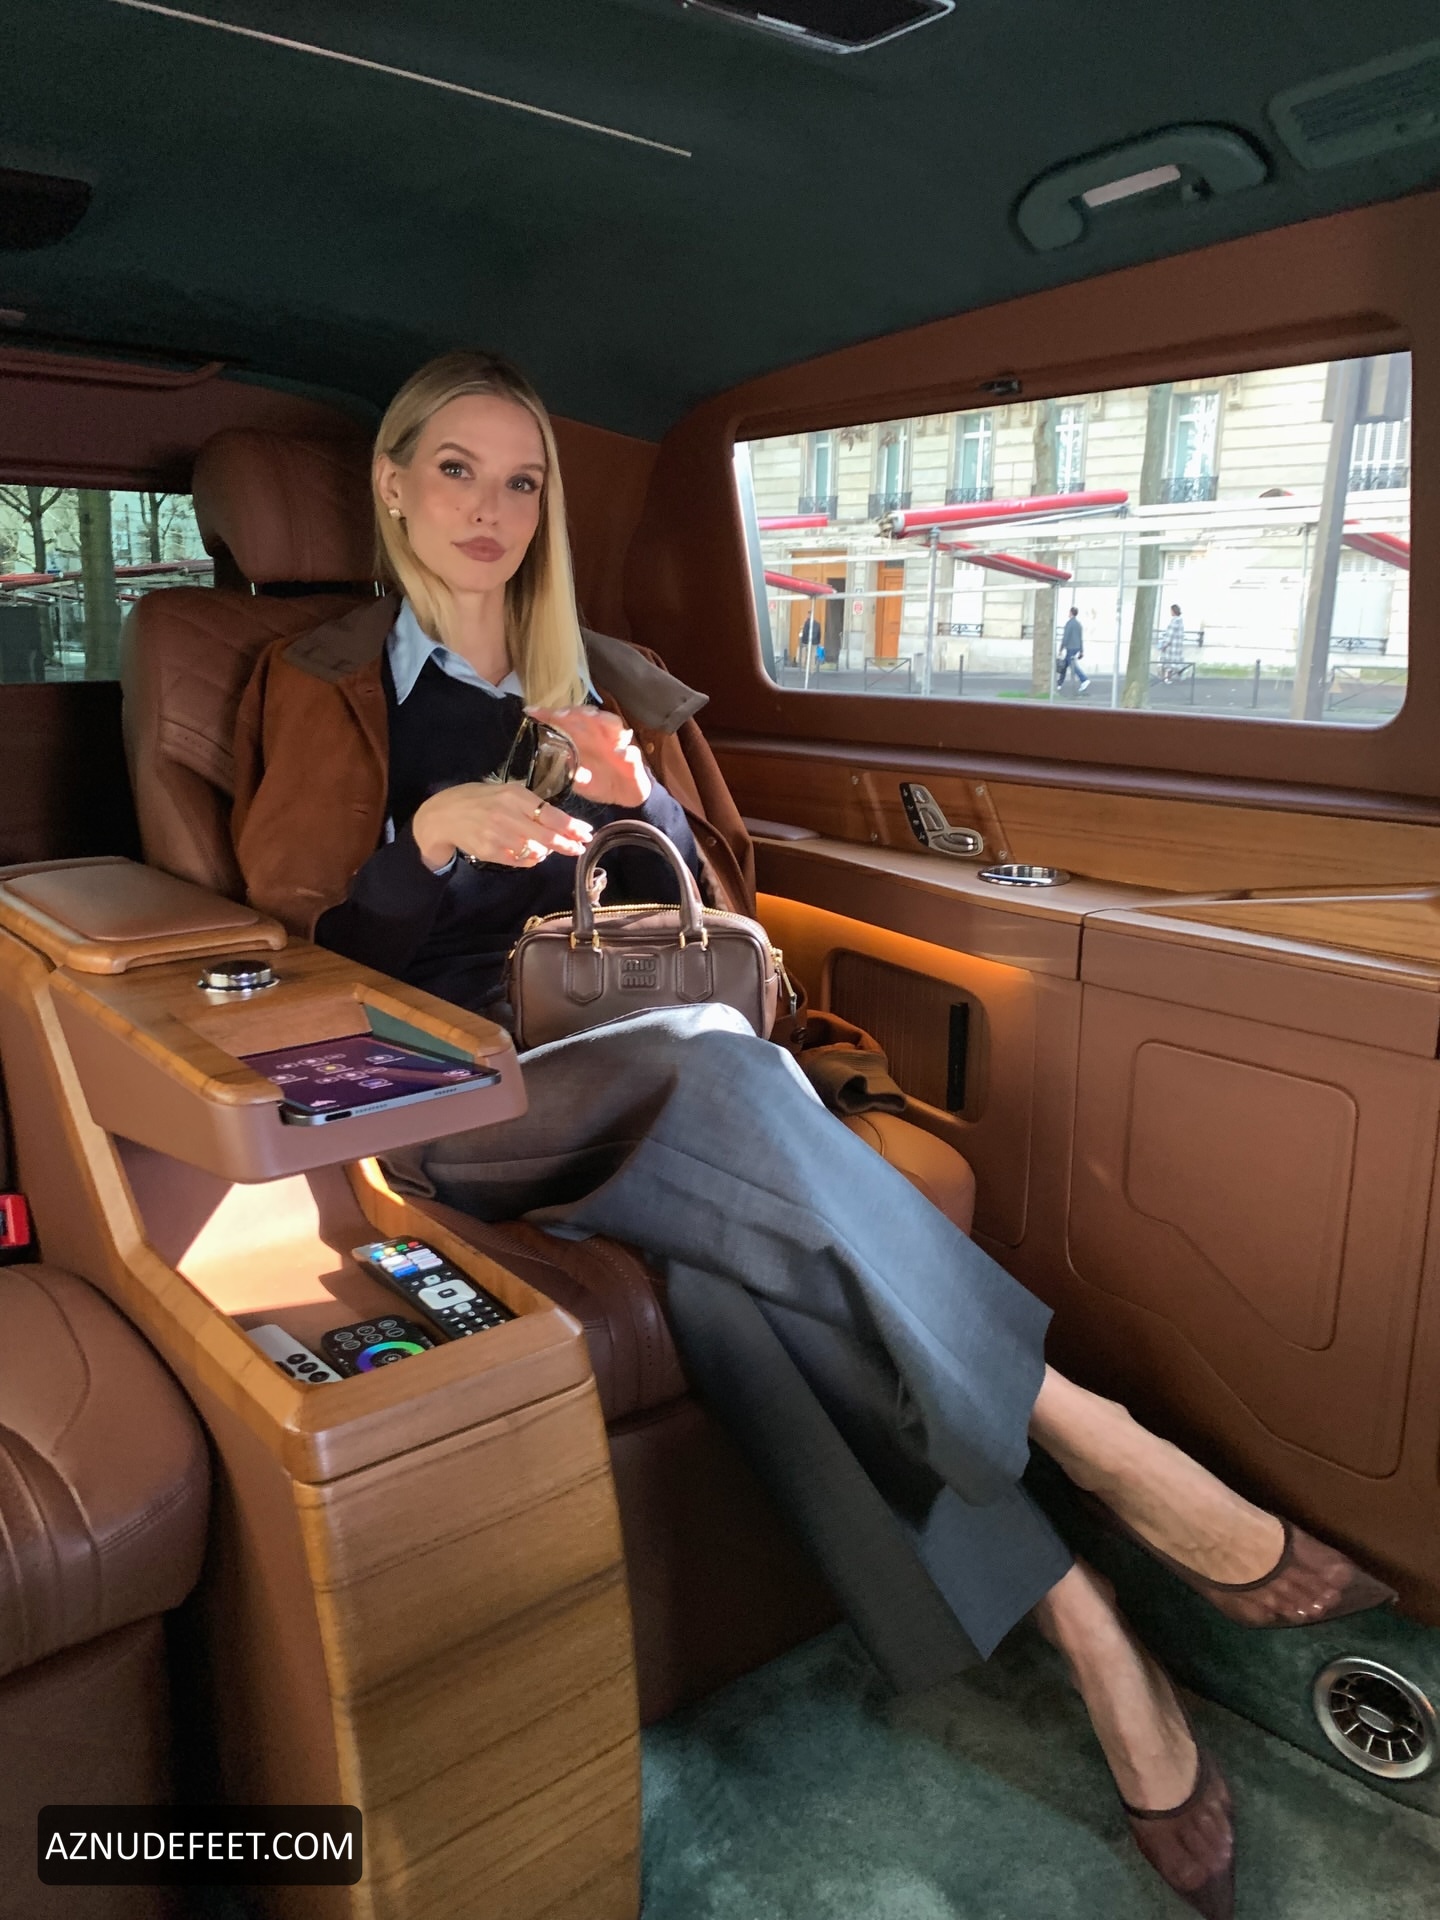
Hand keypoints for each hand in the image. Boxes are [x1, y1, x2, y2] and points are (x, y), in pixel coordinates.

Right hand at [412, 780, 593, 870]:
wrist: (444, 815)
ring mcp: (498, 835)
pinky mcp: (490, 851)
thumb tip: (560, 821)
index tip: (586, 833)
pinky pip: (520, 861)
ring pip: (535, 851)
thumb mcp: (505, 792)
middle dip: (567, 844)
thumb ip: (531, 804)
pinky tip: (529, 853)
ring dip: (546, 852)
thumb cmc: (480, 800)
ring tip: (547, 847)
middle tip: (579, 849)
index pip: (551, 814)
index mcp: (514, 795)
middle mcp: (507, 814)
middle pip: (548, 836)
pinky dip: (529, 859)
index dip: (572, 827)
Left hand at [526, 705, 651, 808]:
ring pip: (611, 724)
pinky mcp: (634, 759)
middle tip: (562, 714)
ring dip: (601, 719)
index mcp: (583, 739)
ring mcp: (617, 744)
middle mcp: (599, 736)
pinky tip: (620, 753)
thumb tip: (561, 767)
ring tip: (590, 717)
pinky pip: (631, 753)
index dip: (549, 715)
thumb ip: (570, 774)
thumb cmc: (601, 783)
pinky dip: (626, 752)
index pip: (566, 722)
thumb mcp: (580, 783)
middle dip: (575, 712)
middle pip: (587, 716)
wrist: (626, 797)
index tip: (532, 711)